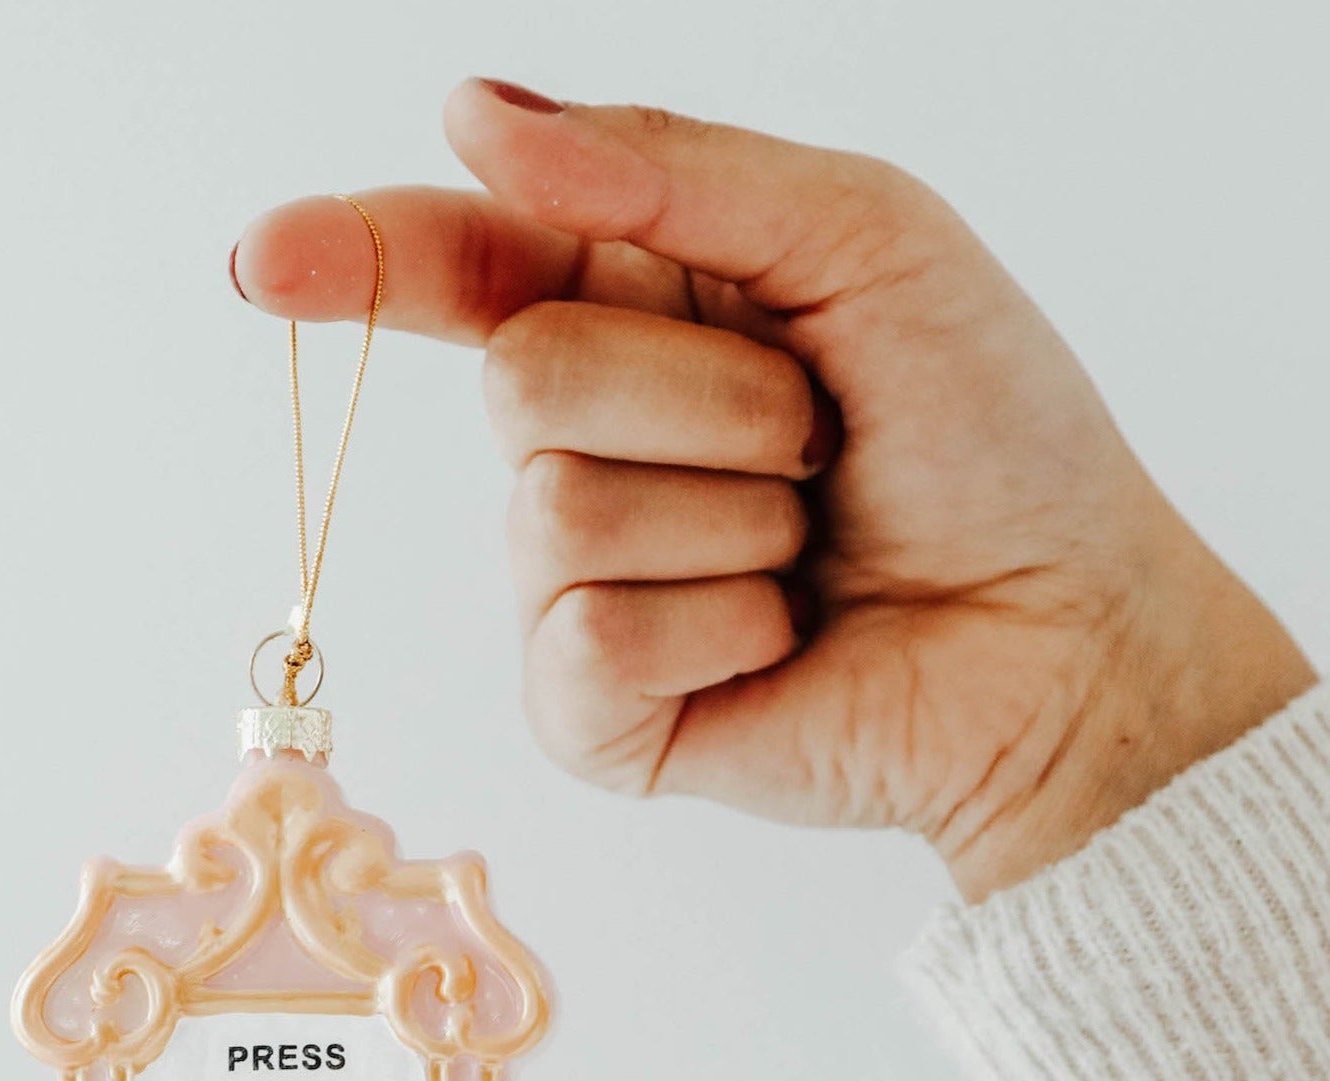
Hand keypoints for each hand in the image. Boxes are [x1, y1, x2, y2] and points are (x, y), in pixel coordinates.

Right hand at [231, 80, 1315, 898]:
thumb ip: (671, 168)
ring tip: (812, 547)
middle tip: (817, 438)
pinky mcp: (596, 713)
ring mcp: (579, 588)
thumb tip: (473, 118)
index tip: (265, 262)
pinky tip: (776, 646)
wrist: (1064, 637)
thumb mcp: (865, 241)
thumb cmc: (991, 434)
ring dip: (732, 519)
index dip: (360, 255)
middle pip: (521, 378)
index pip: (460, 269)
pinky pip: (587, 649)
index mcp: (639, 312)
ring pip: (556, 515)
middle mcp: (588, 446)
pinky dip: (717, 635)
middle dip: (706, 396)